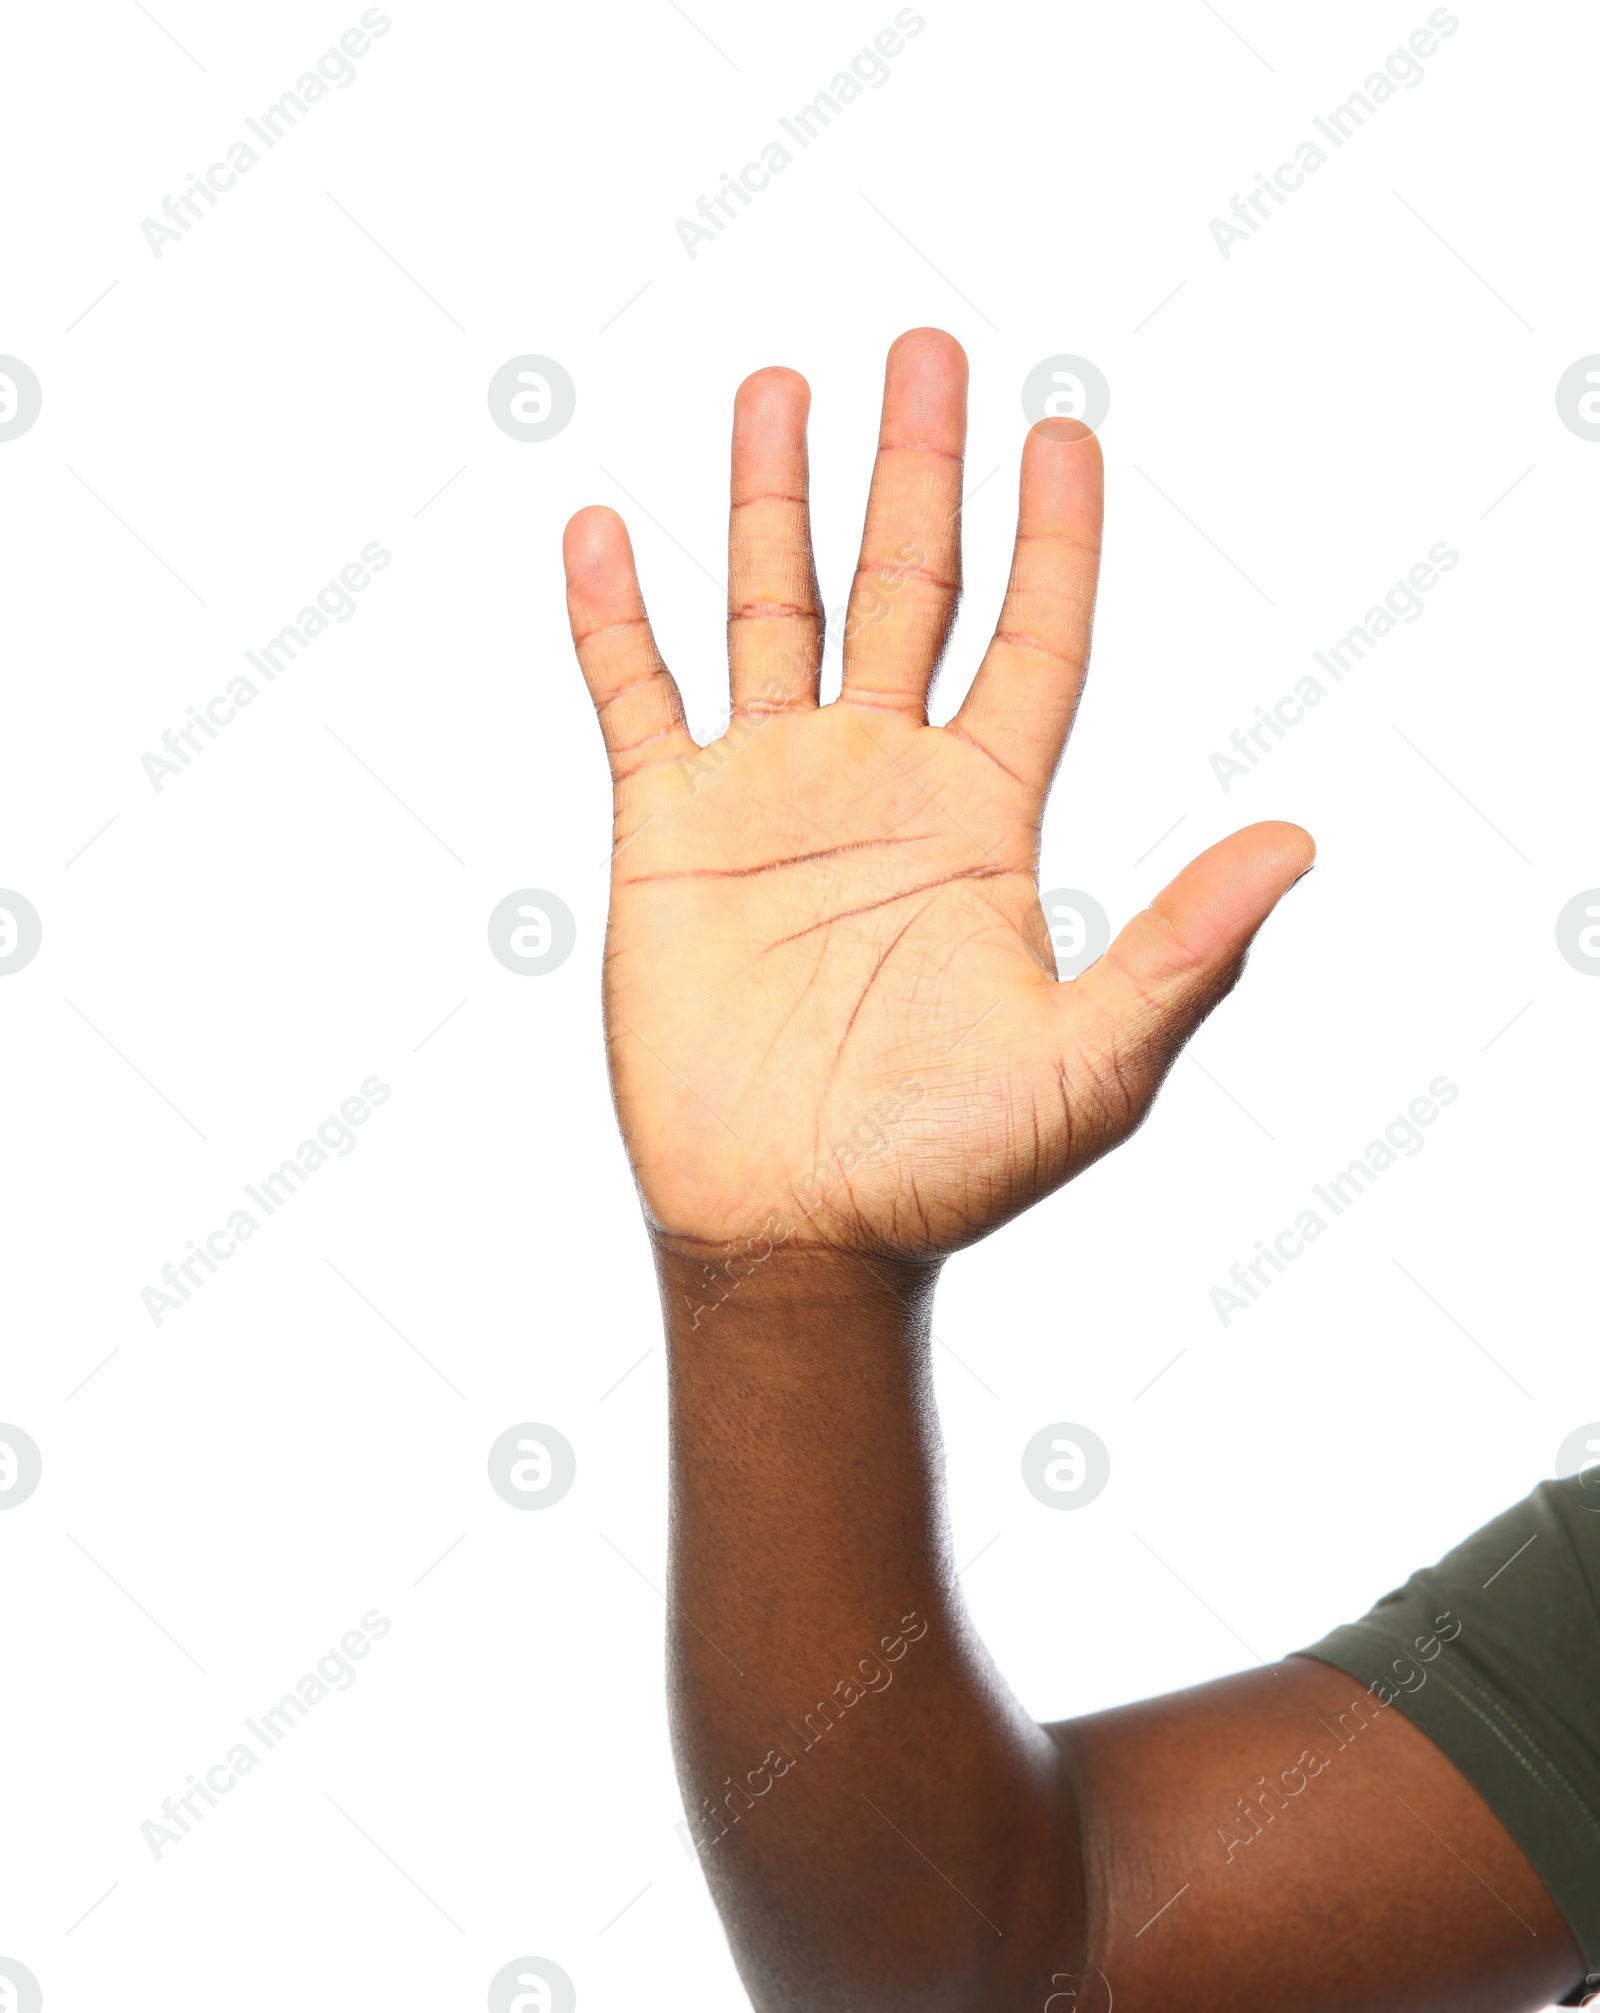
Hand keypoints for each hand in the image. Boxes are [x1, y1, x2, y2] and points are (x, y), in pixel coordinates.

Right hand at [564, 329, 1312, 1260]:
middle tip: (929, 347)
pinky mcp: (668, 833)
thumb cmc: (949, 1167)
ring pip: (774, 613)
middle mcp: (883, 782)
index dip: (1053, 540)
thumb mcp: (1095, 1067)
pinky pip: (636, 699)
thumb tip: (1297, 842)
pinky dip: (614, 620)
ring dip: (774, 501)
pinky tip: (604, 529)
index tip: (1062, 433)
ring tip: (781, 383)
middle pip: (909, 590)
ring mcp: (772, 796)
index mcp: (985, 818)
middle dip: (919, 471)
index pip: (1032, 642)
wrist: (795, 1231)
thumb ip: (1183, 951)